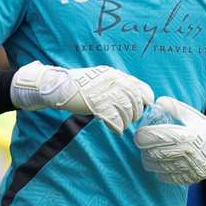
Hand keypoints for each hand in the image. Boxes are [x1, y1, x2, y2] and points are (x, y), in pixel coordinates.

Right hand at [10, 60, 152, 133]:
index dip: (146, 99)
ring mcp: (106, 93)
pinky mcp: (97, 104)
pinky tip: (116, 130)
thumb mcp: (101, 78)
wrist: (58, 87)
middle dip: (136, 113)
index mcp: (116, 75)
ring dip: (126, 121)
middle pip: (135, 101)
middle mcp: (114, 82)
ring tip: (122, 125)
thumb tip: (132, 97)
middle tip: (131, 120)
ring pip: (127, 111)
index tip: (145, 107)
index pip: (141, 87)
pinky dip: (118, 127)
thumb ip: (116, 84)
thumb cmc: (79, 85)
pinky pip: (115, 119)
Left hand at [133, 97, 205, 185]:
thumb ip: (175, 108)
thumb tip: (157, 102)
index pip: (156, 137)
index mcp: (186, 135)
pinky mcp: (189, 178)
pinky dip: (159, 173)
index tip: (139, 135)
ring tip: (148, 157)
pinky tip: (159, 167)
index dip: (143, 136)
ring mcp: (188, 167)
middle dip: (144, 150)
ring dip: (149, 162)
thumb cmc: (204, 132)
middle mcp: (187, 152)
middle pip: (154, 153)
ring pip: (158, 167)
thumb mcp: (192, 117)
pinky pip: (167, 177)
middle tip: (143, 147)